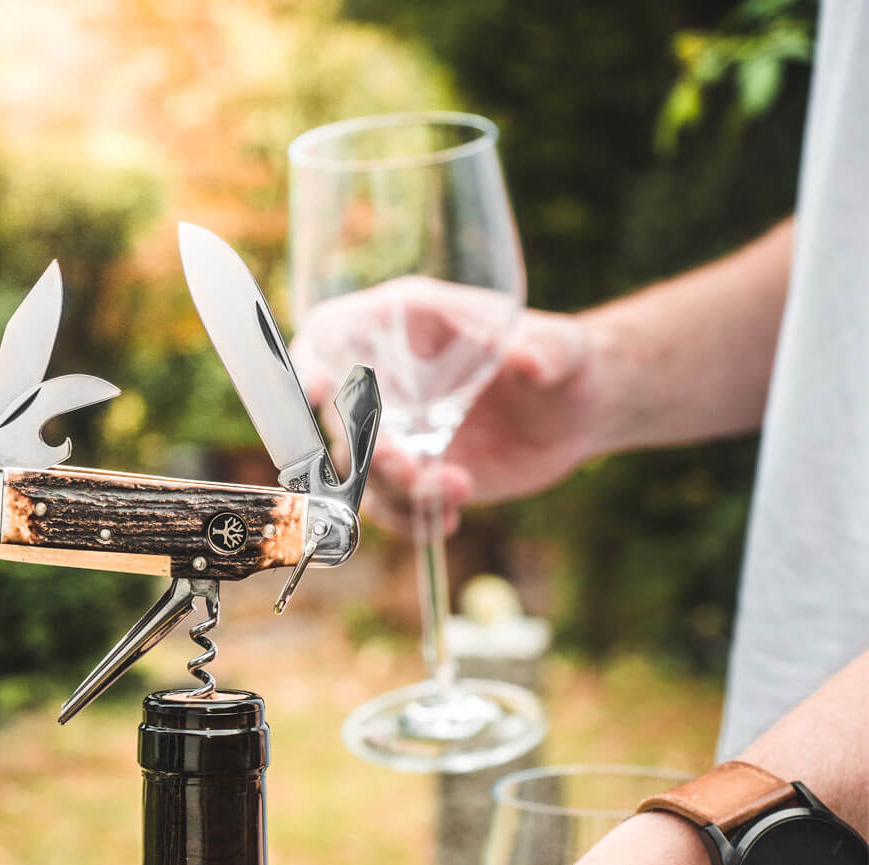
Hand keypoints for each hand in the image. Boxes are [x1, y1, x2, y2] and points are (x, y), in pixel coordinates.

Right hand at [293, 277, 605, 536]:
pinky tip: (450, 520)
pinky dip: (410, 520)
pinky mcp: (410, 474)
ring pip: (360, 469)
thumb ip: (542, 352)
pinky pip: (388, 505)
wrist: (574, 413)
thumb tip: (528, 361)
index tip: (313, 391)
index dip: (308, 362)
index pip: (330, 338)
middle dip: (368, 450)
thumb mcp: (559, 348)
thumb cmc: (560, 359)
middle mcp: (384, 379)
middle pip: (338, 416)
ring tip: (456, 490)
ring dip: (395, 489)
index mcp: (400, 326)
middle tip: (413, 470)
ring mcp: (393, 430)